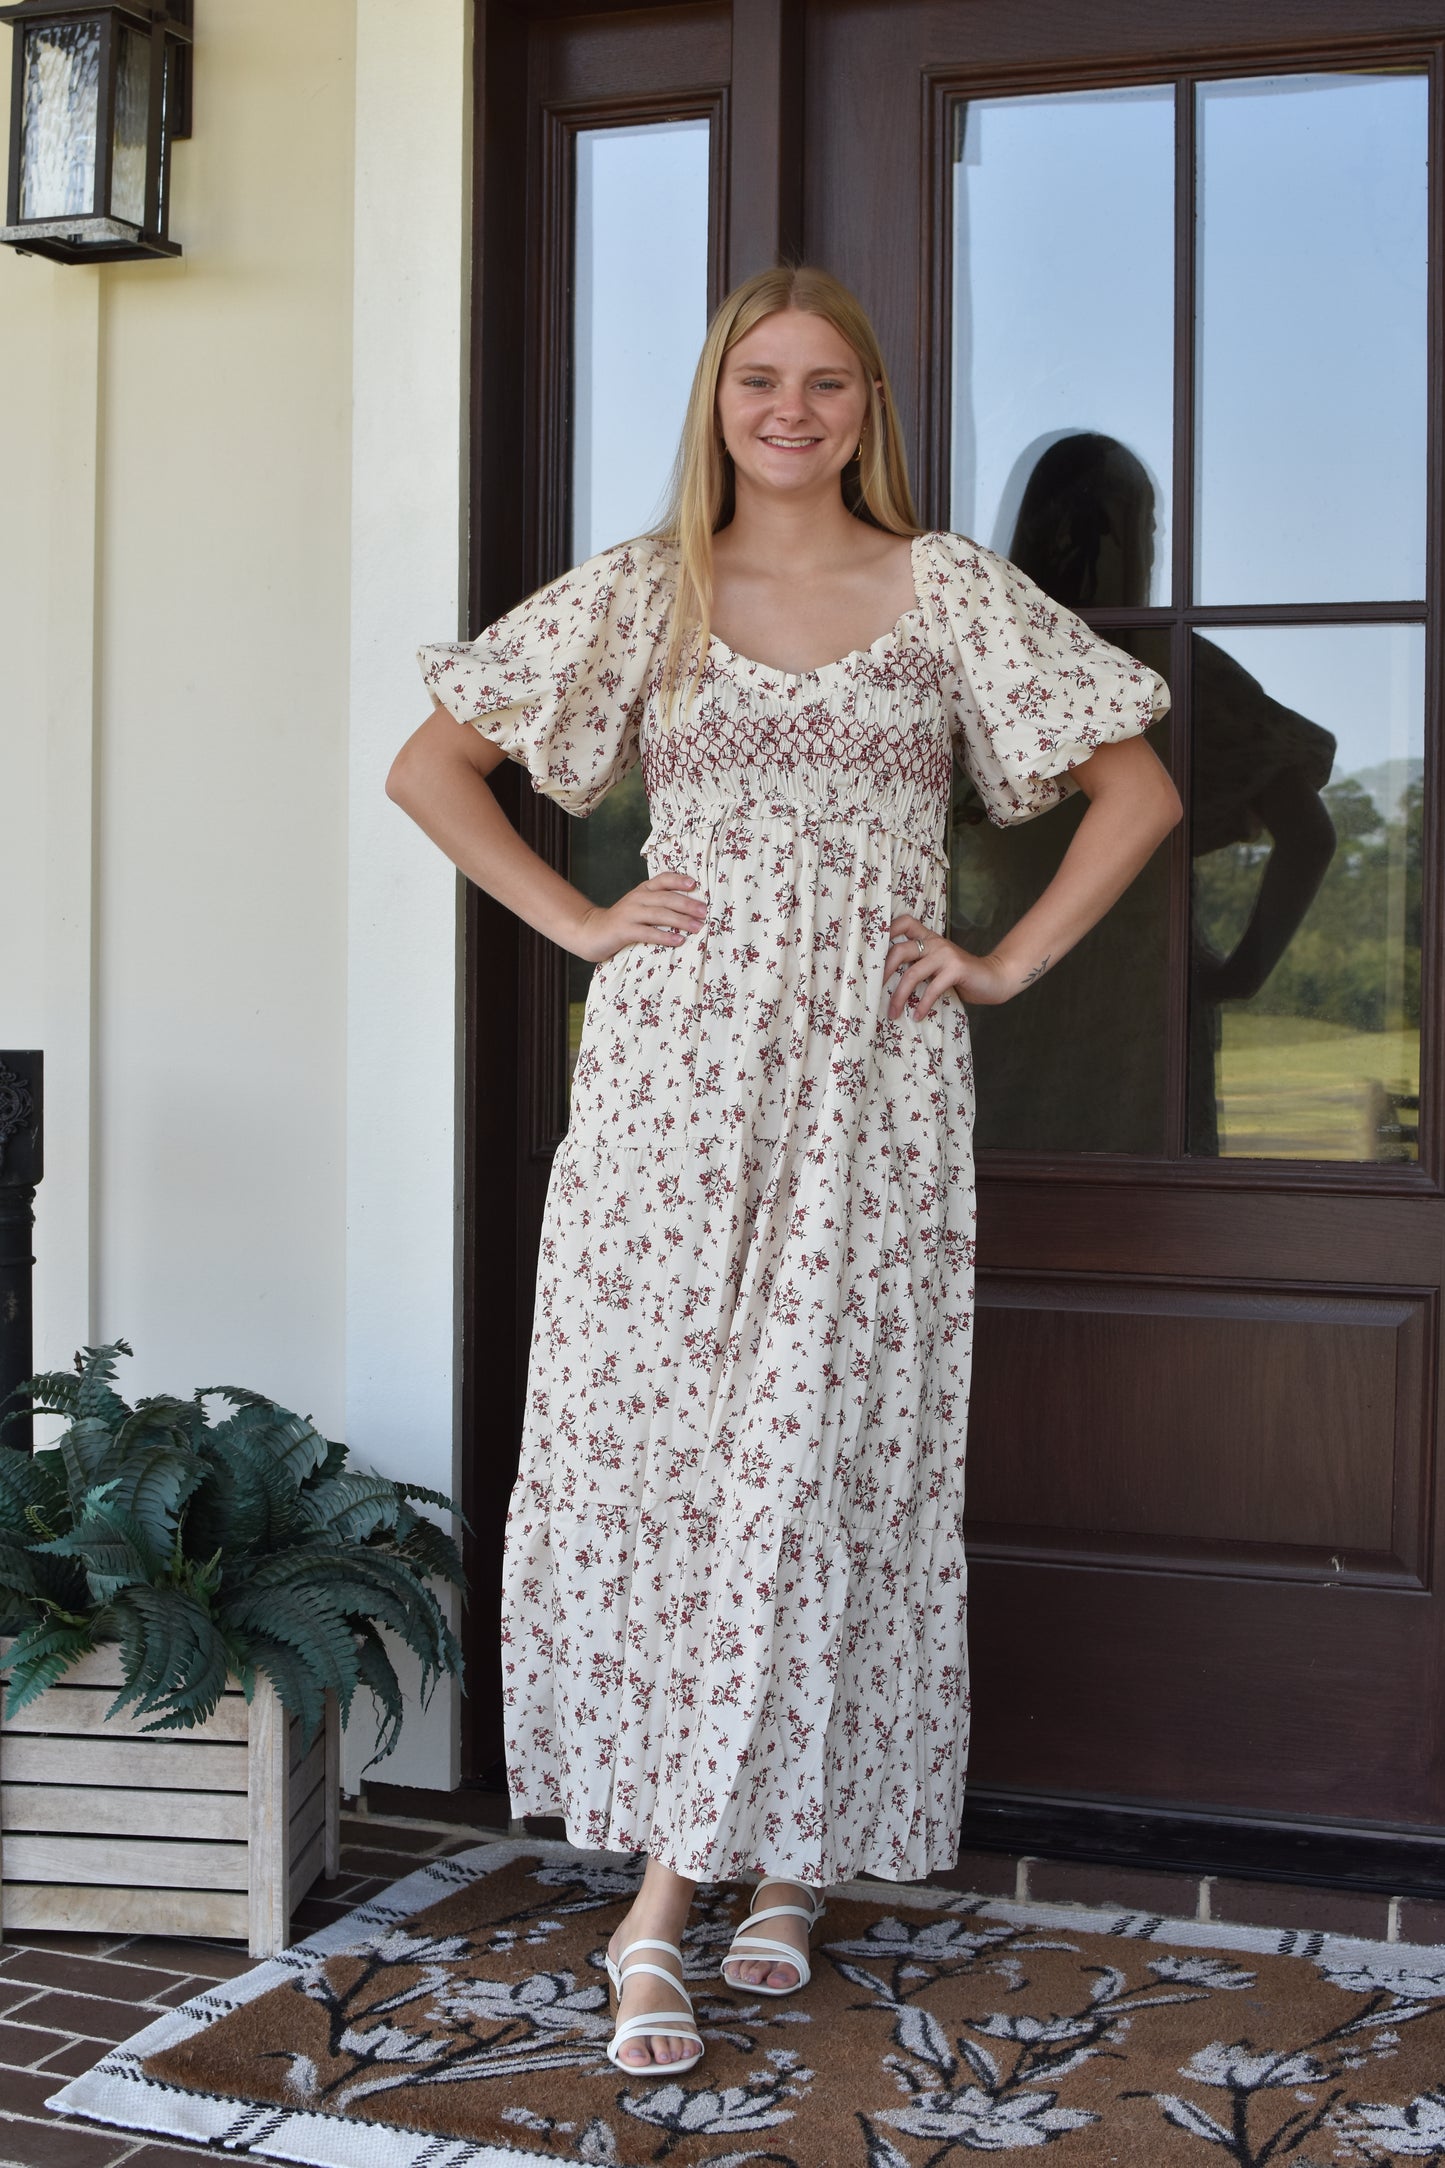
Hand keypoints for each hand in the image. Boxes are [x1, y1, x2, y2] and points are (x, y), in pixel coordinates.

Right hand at [571, 871, 706, 963]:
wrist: (592, 931)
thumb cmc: (622, 921)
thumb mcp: (639, 906)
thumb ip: (659, 903)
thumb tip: (691, 908)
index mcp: (643, 890)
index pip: (662, 879)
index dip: (678, 880)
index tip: (695, 884)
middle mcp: (637, 898)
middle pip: (666, 898)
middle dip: (688, 904)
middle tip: (704, 912)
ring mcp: (629, 914)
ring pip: (660, 914)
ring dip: (681, 921)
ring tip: (698, 927)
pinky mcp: (624, 930)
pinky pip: (648, 933)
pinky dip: (664, 936)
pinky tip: (678, 941)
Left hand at [885, 914, 1020, 1016]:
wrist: (993, 978)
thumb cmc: (961, 976)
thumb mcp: (936, 966)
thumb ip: (918, 966)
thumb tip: (885, 983)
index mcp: (928, 939)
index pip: (904, 923)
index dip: (886, 931)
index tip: (872, 951)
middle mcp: (935, 943)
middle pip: (899, 950)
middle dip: (883, 973)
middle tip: (875, 991)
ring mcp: (946, 955)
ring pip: (912, 973)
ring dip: (899, 996)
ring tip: (893, 1013)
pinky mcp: (956, 969)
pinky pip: (932, 988)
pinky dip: (923, 1004)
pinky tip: (918, 1015)